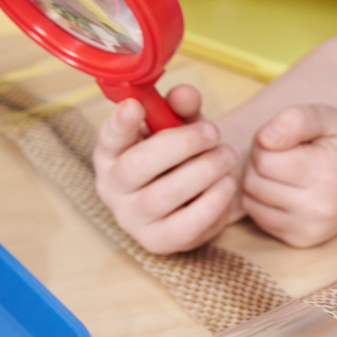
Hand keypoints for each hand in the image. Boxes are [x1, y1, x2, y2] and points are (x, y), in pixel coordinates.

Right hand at [92, 85, 238, 254]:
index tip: (135, 106)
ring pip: (164, 196)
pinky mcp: (156, 242)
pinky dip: (212, 203)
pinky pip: (185, 226)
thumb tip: (184, 94)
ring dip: (203, 172)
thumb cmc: (180, 154)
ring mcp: (131, 218)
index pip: (109, 136)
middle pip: (138, 165)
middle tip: (213, 133)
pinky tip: (227, 184)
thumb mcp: (182, 124)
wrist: (194, 194)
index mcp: (110, 152)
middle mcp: (111, 187)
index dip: (119, 122)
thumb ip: (182, 108)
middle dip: (182, 145)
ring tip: (227, 157)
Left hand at [241, 104, 336, 246]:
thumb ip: (295, 119)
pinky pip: (259, 219)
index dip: (265, 143)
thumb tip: (265, 138)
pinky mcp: (300, 240)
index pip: (265, 160)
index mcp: (325, 175)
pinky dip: (262, 201)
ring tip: (282, 170)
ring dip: (257, 182)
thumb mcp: (327, 117)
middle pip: (255, 182)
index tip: (284, 139)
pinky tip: (282, 189)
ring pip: (251, 202)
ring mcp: (309, 229)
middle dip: (260, 162)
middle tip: (282, 153)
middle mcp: (318, 208)